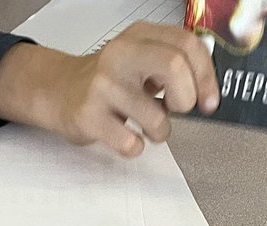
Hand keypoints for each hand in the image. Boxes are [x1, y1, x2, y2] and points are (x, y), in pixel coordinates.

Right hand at [0, 24, 218, 156]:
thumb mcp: (139, 58)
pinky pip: (131, 144)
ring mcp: (103, 87)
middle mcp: (120, 55)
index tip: (209, 101)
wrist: (58, 92)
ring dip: (160, 132)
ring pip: (155, 117)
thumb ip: (172, 64)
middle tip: (176, 110)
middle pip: (174, 68)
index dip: (206, 77)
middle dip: (185, 100)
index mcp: (138, 36)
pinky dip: (136, 148)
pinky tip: (126, 137)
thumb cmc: (107, 81)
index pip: (187, 45)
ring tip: (147, 128)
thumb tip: (206, 92)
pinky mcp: (89, 117)